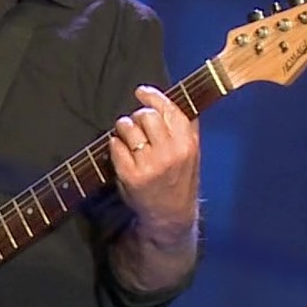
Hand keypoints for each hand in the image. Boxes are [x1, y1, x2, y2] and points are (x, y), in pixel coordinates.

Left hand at [108, 85, 199, 240]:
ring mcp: (150, 165)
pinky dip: (115, 145)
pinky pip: (115, 146)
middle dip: (137, 116)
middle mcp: (170, 153)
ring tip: (128, 138)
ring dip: (124, 128)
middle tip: (136, 125)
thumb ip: (184, 128)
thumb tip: (169, 99)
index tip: (141, 92)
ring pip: (128, 127)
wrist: (171, 214)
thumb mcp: (192, 153)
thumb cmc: (179, 179)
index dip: (152, 97)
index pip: (168, 110)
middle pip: (146, 116)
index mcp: (187, 144)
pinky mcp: (131, 176)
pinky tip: (122, 152)